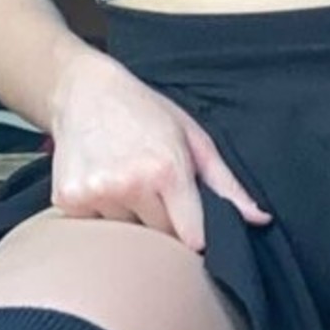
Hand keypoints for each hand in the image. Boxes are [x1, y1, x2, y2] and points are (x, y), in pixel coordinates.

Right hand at [47, 56, 271, 251]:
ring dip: (129, 218)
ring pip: (126, 234)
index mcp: (168, 170)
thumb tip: (261, 220)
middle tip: (153, 188)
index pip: (192, 238)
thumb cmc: (146, 113)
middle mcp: (130, 185)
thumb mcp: (193, 138)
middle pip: (159, 238)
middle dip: (162, 222)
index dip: (195, 236)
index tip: (193, 227)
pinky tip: (101, 183)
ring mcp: (96, 194)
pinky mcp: (68, 200)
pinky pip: (95, 228)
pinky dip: (101, 214)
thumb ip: (227, 185)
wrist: (83, 92)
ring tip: (124, 181)